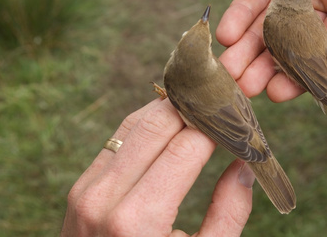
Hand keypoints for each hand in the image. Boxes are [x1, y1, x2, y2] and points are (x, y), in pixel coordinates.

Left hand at [61, 98, 254, 236]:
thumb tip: (244, 166)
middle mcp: (107, 197)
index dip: (216, 126)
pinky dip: (147, 123)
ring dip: (170, 109)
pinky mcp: (82, 185)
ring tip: (200, 108)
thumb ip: (228, 213)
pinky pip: (119, 137)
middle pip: (158, 124)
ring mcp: (88, 188)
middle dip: (194, 109)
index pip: (186, 147)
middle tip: (221, 105)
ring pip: (136, 123)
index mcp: (139, 220)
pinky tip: (170, 122)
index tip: (237, 118)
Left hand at [216, 0, 326, 102]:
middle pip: (298, 41)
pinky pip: (251, 1)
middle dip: (274, 66)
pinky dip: (239, 18)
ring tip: (231, 72)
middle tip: (249, 88)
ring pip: (270, 27)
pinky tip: (228, 35)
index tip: (290, 91)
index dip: (314, 68)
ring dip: (250, 51)